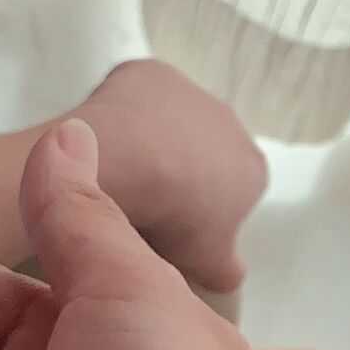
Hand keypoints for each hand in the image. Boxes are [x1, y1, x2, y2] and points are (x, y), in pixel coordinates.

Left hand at [79, 58, 266, 295]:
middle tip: (141, 202)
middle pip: (201, 153)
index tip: (170, 225)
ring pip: (167, 123)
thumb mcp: (209, 263)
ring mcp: (190, 93)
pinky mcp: (150, 71)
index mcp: (251, 170)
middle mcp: (231, 124)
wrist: (135, 163)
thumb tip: (231, 277)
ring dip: (148, 143)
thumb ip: (225, 268)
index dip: (199, 210)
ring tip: (117, 174)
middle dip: (176, 173)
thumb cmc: (177, 222)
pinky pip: (131, 97)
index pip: (232, 192)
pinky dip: (118, 118)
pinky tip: (98, 142)